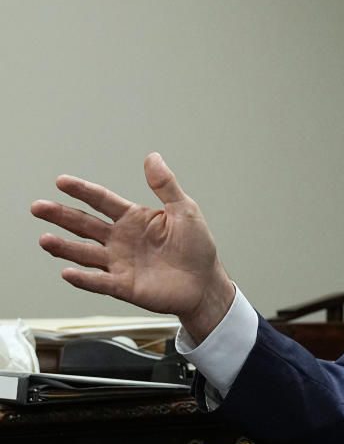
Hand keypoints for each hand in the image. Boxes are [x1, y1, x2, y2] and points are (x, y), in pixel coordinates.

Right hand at [31, 153, 235, 341]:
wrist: (205, 283)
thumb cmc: (197, 247)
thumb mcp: (184, 210)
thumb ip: (165, 186)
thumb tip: (153, 157)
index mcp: (134, 219)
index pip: (102, 200)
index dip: (82, 191)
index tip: (61, 181)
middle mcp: (121, 240)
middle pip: (85, 225)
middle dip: (61, 215)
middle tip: (38, 207)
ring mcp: (120, 263)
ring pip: (86, 254)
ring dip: (65, 247)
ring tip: (45, 240)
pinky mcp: (125, 286)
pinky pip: (101, 282)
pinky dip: (85, 279)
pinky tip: (68, 273)